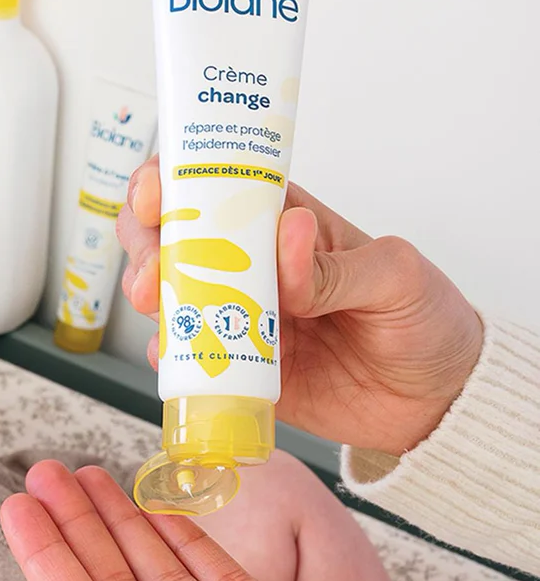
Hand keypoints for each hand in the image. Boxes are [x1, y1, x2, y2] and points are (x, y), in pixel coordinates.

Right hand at [118, 157, 483, 455]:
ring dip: (150, 295)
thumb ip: (336, 265)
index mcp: (282, 222)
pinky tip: (174, 355)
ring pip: (169, 292)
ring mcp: (237, 314)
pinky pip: (188, 354)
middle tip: (154, 273)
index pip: (214, 185)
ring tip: (161, 310)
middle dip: (147, 245)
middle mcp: (249, 263)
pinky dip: (169, 353)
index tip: (155, 196)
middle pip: (172, 236)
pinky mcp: (236, 364)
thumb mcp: (396, 276)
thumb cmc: (423, 318)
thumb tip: (287, 234)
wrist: (433, 399)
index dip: (171, 181)